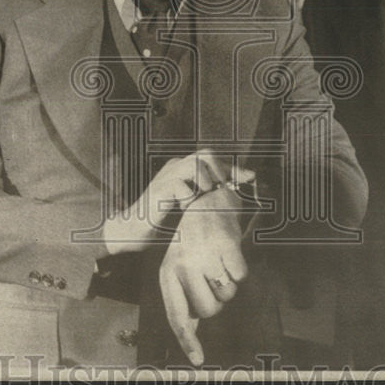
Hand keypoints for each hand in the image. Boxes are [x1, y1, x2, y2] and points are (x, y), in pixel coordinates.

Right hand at [103, 150, 253, 254]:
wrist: (133, 230)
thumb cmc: (163, 218)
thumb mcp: (191, 204)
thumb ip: (208, 195)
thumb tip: (235, 193)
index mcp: (183, 167)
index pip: (213, 158)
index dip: (233, 167)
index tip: (250, 177)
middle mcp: (175, 167)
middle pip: (205, 154)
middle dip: (220, 170)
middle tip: (221, 189)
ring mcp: (166, 176)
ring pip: (195, 165)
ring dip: (205, 183)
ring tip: (200, 199)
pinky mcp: (159, 190)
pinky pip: (182, 186)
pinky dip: (189, 198)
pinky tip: (185, 209)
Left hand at [159, 184, 247, 365]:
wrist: (208, 203)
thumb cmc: (193, 242)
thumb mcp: (178, 267)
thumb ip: (184, 298)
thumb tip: (191, 331)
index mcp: (167, 274)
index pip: (177, 316)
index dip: (187, 341)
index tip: (198, 361)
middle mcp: (183, 266)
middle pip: (209, 310)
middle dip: (217, 300)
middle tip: (212, 278)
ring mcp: (205, 256)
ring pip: (228, 294)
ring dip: (228, 283)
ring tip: (218, 261)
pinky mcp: (226, 247)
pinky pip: (241, 276)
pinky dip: (239, 268)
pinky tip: (229, 252)